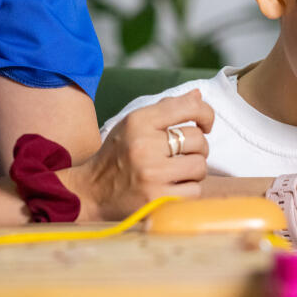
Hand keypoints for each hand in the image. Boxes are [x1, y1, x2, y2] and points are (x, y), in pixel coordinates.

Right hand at [59, 90, 213, 220]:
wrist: (91, 192)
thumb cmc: (117, 155)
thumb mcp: (133, 124)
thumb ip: (166, 108)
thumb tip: (198, 96)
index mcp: (139, 122)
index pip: (188, 107)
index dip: (206, 113)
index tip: (206, 124)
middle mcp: (144, 146)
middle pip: (198, 140)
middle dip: (197, 148)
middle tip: (182, 154)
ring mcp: (151, 174)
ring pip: (200, 166)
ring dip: (193, 170)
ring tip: (176, 172)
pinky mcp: (157, 200)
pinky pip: (194, 191)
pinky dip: (188, 190)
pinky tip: (171, 188)